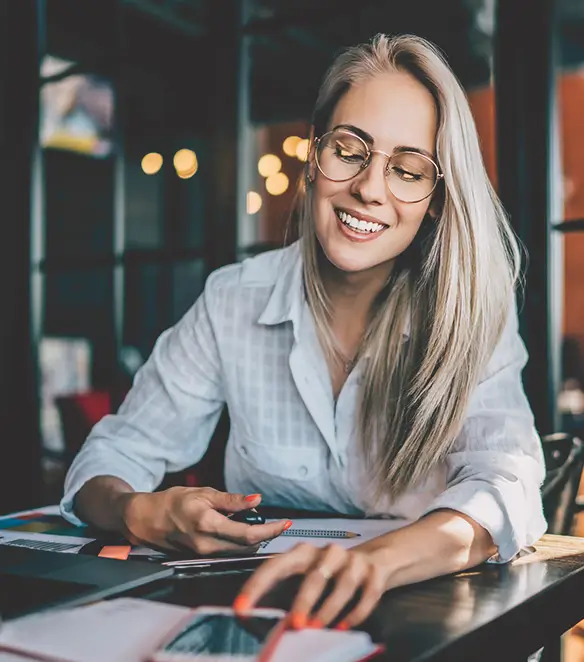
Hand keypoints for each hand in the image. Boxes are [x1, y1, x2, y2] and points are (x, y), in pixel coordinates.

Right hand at [117, 487, 291, 554]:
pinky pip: (228, 553)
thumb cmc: (171, 503)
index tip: (285, 524)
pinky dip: (241, 544)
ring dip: (255, 541)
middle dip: (267, 536)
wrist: (146, 520)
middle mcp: (206, 545)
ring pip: (239, 552)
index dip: (271, 530)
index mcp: (208, 525)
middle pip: (248, 547)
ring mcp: (203, 554)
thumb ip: (232, 500)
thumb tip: (256, 500)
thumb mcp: (203, 493)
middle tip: (279, 525)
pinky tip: (244, 532)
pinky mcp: (201, 558)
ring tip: (264, 527)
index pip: (249, 534)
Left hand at [233, 542, 390, 628]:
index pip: (275, 565)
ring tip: (317, 629)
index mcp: (302, 553)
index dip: (257, 586)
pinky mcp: (373, 573)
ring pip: (342, 584)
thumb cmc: (328, 576)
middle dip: (303, 601)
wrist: (374, 562)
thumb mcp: (302, 580)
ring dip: (329, 609)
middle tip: (293, 625)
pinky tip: (344, 627)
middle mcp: (327, 552)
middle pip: (315, 575)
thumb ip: (279, 597)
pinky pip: (366, 594)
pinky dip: (355, 613)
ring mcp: (353, 561)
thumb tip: (250, 621)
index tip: (241, 609)